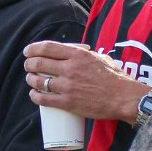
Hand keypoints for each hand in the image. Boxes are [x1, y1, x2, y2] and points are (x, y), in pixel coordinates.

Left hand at [23, 41, 151, 122]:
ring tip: (31, 79)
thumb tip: (72, 53)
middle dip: (29, 64)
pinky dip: (35, 96)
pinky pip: (44, 99)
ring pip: (39, 81)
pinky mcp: (68, 102)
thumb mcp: (99, 57)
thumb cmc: (115, 77)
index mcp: (78, 55)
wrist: (123, 97)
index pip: (48, 47)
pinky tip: (34, 95)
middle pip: (39, 63)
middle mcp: (70, 69)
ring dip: (30, 79)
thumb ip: (84, 54)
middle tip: (28, 66)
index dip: (34, 48)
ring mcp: (68, 86)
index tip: (28, 51)